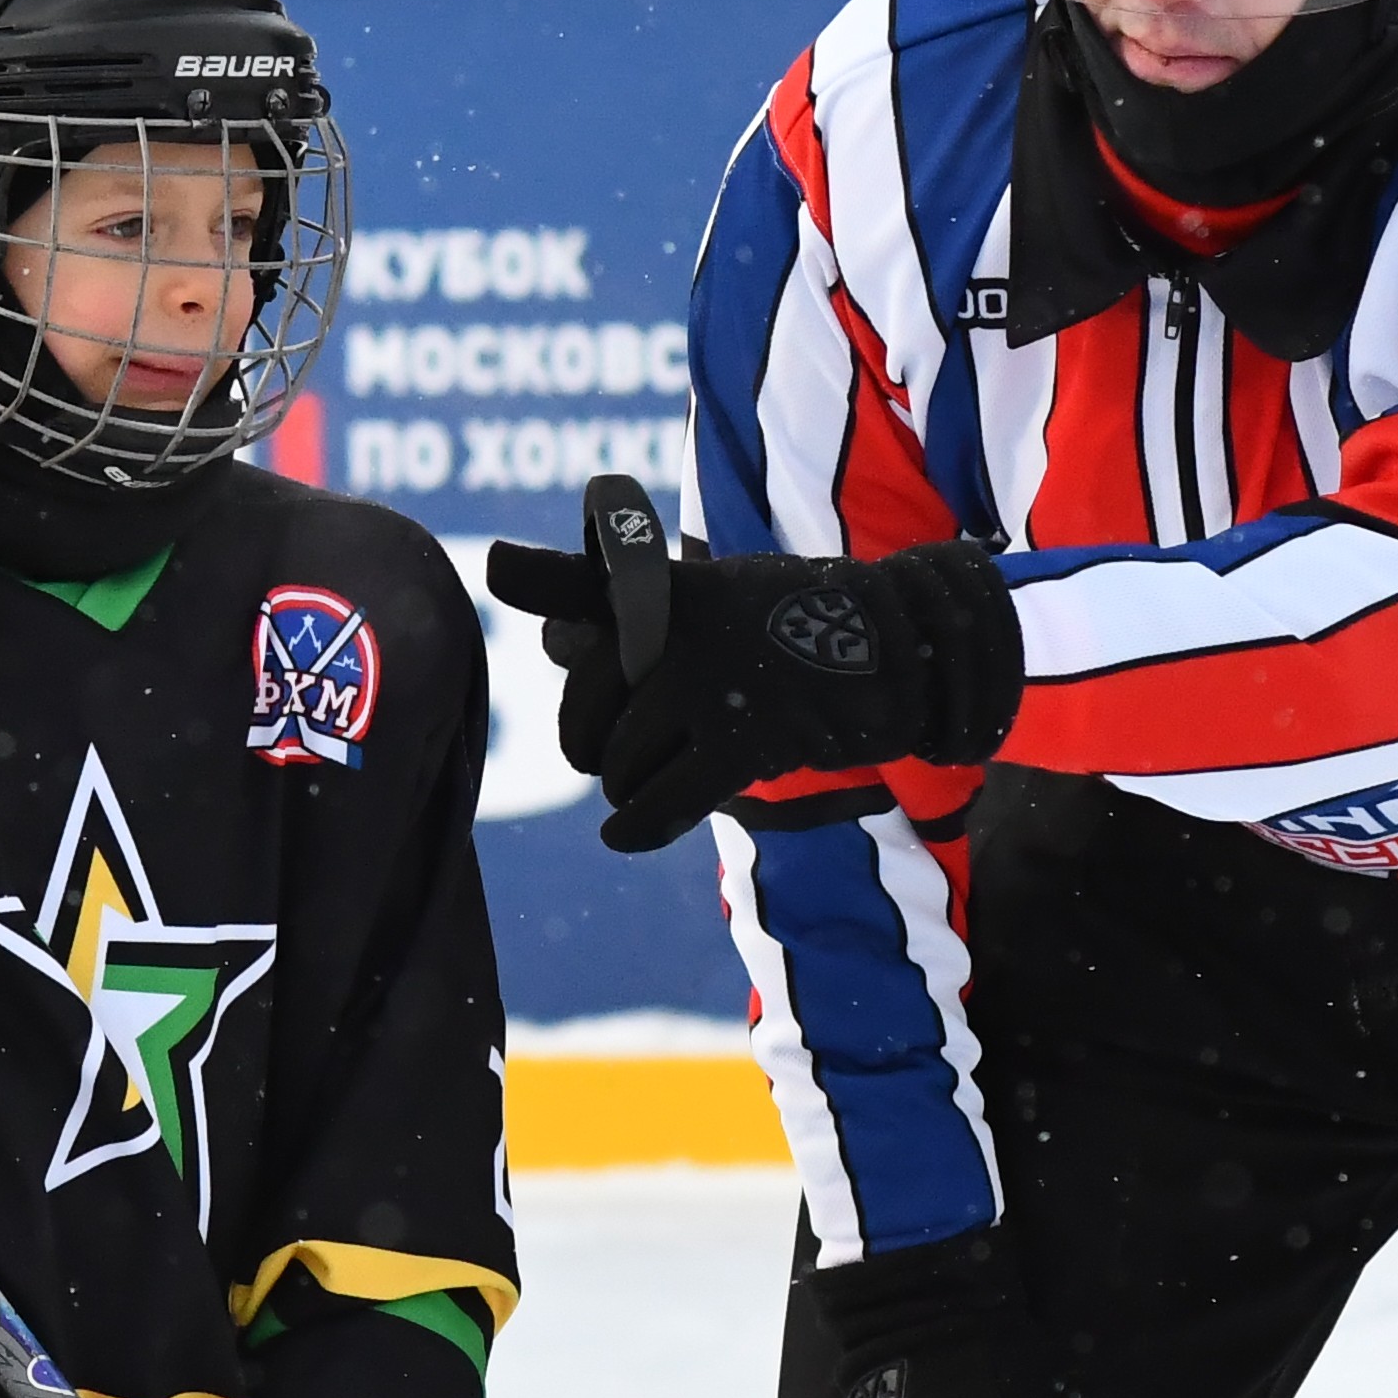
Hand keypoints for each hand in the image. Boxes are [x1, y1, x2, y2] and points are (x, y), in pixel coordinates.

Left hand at [483, 532, 1022, 852]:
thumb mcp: (711, 596)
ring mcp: (709, 686)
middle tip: (619, 747)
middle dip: (592, 742)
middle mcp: (678, 632)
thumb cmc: (793, 624)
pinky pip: (660, 803)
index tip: (497, 566)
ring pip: (619, 765)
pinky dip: (635, 826)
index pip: (585, 585)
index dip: (535, 576)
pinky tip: (622, 831)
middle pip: (587, 710)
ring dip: (628, 784)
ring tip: (661, 773)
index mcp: (668, 588)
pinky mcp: (743, 742)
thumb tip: (549, 635)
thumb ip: (625, 611)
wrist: (900, 648)